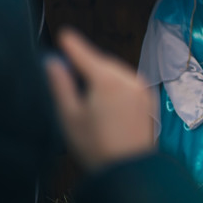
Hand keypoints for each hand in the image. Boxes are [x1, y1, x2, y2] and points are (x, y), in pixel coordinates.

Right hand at [45, 28, 155, 170]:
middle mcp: (128, 78)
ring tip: (89, 91)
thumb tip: (53, 63)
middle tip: (71, 70)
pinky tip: (107, 100)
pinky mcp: (149, 98)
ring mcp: (142, 87)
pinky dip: (117, 83)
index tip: (65, 34)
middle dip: (88, 63)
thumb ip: (61, 85)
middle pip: (103, 62)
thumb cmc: (95, 145)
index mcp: (107, 79)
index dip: (73, 44)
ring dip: (103, 74)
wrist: (129, 168)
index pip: (85, 54)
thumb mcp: (69, 116)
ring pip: (117, 71)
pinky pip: (129, 82)